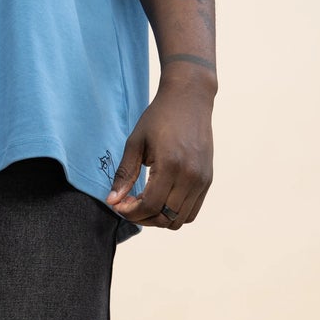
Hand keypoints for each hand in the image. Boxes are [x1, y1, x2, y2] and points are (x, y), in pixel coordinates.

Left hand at [105, 79, 214, 230]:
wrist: (189, 100)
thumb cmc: (159, 117)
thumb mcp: (135, 143)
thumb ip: (124, 175)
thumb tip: (112, 201)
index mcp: (171, 165)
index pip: (150, 206)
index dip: (131, 212)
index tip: (119, 205)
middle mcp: (191, 176)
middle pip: (165, 218)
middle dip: (142, 217)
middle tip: (128, 204)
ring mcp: (202, 180)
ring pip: (179, 220)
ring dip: (159, 218)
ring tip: (144, 202)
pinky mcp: (208, 180)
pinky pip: (192, 211)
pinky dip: (174, 213)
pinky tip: (160, 199)